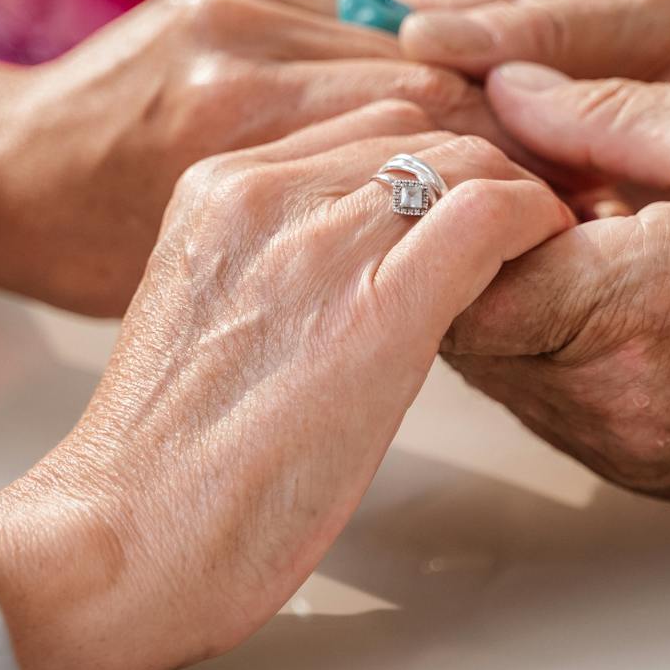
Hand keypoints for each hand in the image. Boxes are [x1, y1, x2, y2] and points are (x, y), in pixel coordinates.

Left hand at [0, 0, 499, 314]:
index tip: (562, 217)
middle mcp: (237, 48)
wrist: (3, 182)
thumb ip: (364, 256)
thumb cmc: (101, 266)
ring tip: (491, 163)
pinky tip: (410, 119)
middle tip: (546, 189)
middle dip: (495, 139)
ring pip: (404, 45)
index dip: (515, 183)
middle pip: (431, 81)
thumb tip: (487, 229)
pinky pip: (356, 20)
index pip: (440, 138)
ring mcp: (231, 3)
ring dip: (454, 101)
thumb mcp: (239, 296)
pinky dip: (394, 68)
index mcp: (237, 125)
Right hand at [0, 102, 571, 669]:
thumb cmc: (160, 473)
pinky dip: (536, 222)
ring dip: (516, 195)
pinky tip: (546, 259)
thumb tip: (345, 278)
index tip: (463, 207)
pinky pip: (491, 212)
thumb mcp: (206, 324)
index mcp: (213, 189)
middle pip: (415, 130)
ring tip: (541, 249)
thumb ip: (268, 271)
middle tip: (524, 226)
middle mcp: (262, 191)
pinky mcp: (380, 304)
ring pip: (463, 159)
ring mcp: (318, 241)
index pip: (357, 128)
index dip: (428, 162)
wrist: (122, 541)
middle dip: (481, 168)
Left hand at [444, 65, 669, 575]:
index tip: (468, 146)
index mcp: (620, 306)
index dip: (442, 199)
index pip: (451, 265)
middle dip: (455, 253)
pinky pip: (557, 408)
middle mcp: (607, 400)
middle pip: (457, 329)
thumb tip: (502, 87)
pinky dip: (550, 348)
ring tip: (541, 228)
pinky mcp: (654, 475)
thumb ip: (604, 109)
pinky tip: (594, 291)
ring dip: (502, 301)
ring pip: (500, 375)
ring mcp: (628, 450)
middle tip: (487, 181)